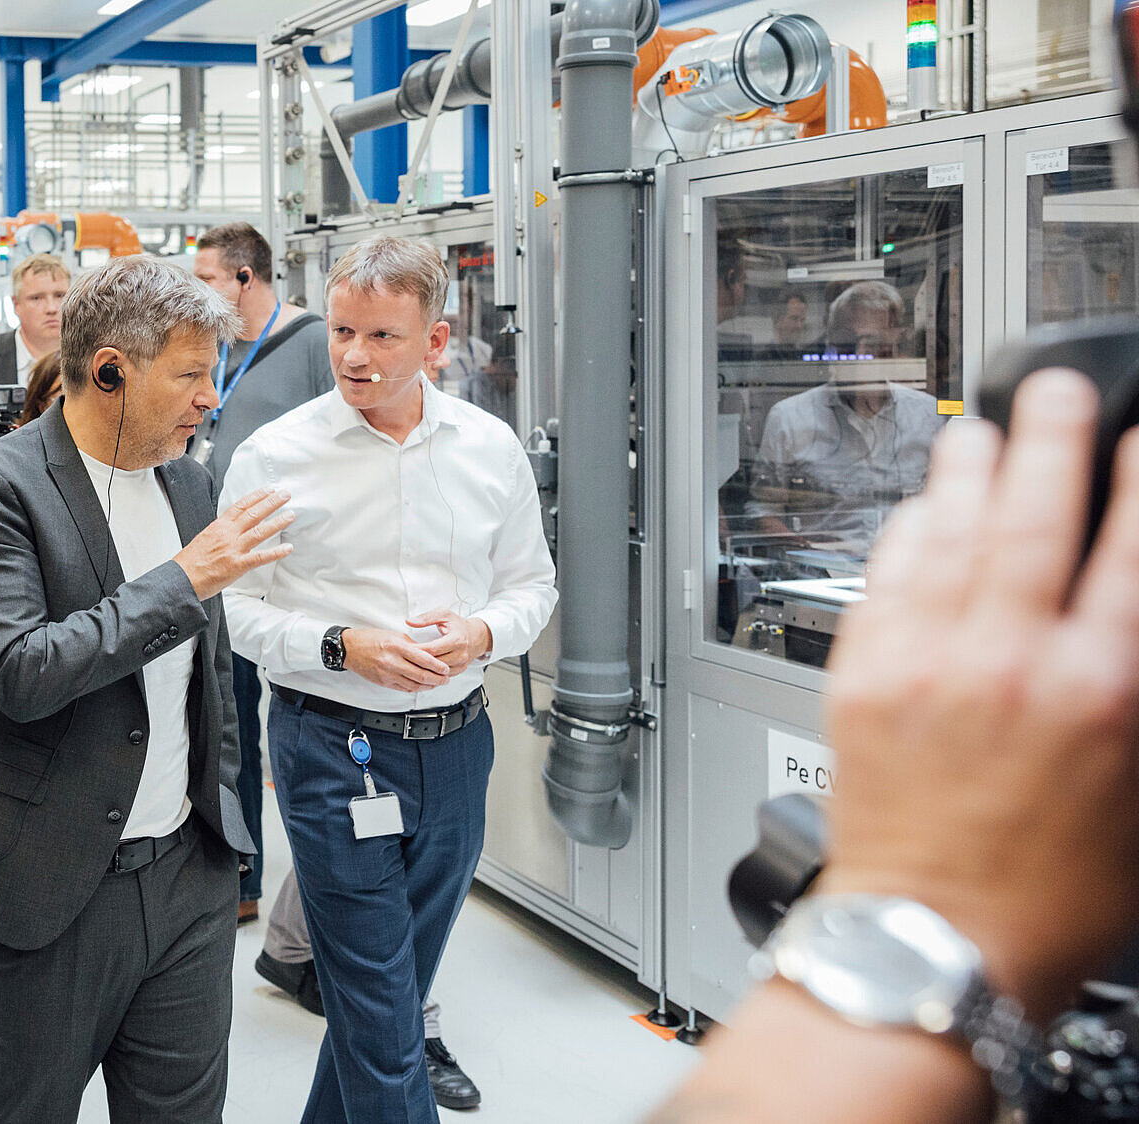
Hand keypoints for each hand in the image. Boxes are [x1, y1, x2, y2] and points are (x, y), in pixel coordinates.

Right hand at [174, 486, 293, 599]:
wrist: (181, 579)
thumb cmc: (190, 563)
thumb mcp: (204, 538)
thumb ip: (220, 532)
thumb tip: (231, 528)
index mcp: (219, 527)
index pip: (241, 506)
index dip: (257, 496)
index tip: (268, 489)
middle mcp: (227, 535)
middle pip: (253, 514)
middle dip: (271, 502)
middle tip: (285, 495)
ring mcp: (233, 549)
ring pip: (259, 531)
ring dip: (277, 522)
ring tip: (290, 515)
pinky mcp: (237, 565)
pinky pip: (260, 557)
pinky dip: (275, 552)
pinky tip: (287, 548)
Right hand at [341, 627, 452, 692]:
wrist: (350, 649)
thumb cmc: (371, 639)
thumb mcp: (394, 635)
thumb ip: (412, 645)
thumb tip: (428, 654)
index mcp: (396, 647)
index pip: (423, 659)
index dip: (437, 666)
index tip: (446, 668)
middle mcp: (392, 662)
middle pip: (421, 675)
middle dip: (437, 679)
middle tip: (446, 678)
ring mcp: (387, 674)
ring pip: (414, 685)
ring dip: (428, 686)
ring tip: (438, 683)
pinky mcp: (384, 682)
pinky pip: (404, 688)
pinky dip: (416, 688)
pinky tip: (423, 686)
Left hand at [407, 610, 489, 675]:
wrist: (476, 636)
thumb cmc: (459, 625)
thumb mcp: (444, 614)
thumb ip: (426, 618)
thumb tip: (410, 622)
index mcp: (457, 640)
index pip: (432, 649)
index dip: (418, 650)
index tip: (406, 649)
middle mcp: (460, 654)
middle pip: (435, 663)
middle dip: (418, 661)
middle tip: (404, 659)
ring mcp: (461, 664)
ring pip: (438, 672)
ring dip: (424, 669)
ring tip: (411, 665)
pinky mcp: (459, 670)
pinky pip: (443, 676)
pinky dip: (432, 674)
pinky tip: (422, 670)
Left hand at [817, 369, 1138, 1015]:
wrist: (933, 942)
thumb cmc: (1043, 896)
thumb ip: (1134, 691)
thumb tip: (1123, 620)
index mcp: (1101, 689)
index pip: (1131, 548)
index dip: (1136, 475)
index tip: (1138, 432)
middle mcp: (1010, 661)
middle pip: (1036, 515)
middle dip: (1051, 437)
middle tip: (1057, 389)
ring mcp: (926, 662)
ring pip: (951, 533)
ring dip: (970, 469)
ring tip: (983, 427)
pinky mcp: (860, 677)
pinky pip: (884, 578)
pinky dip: (907, 533)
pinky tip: (921, 508)